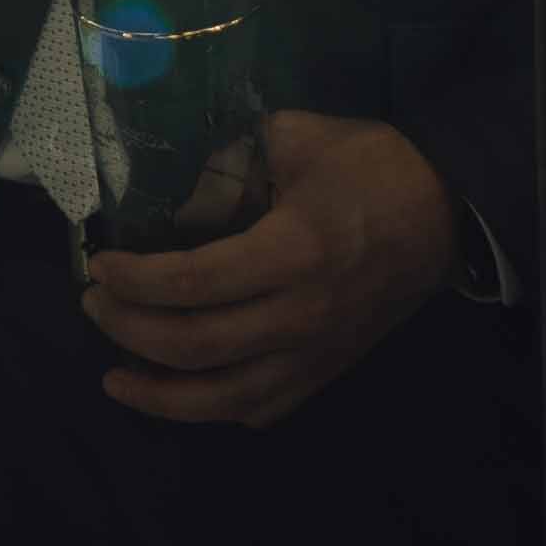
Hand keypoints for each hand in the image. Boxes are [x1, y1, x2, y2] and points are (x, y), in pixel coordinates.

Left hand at [83, 109, 455, 427]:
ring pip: (225, 399)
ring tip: (116, 379)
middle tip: (96, 307)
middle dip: (130, 331)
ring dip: (161, 395)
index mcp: (294, 252)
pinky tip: (186, 393)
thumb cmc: (375, 166)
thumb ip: (236, 151)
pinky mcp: (329, 369)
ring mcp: (317, 352)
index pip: (194, 284)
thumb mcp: (303, 136)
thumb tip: (181, 168)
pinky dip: (216, 408)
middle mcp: (301, 315)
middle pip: (196, 346)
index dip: (136, 281)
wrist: (449, 210)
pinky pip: (264, 408)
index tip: (101, 266)